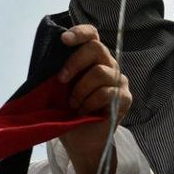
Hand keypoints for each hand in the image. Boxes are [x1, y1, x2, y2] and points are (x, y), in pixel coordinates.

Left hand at [57, 24, 131, 173]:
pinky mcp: (125, 98)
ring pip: (101, 73)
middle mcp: (109, 65)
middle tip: (61, 81)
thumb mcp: (58, 88)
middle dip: (75, 63)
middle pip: (97, 49)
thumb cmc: (67, 112)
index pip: (92, 35)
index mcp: (92, 59)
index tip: (64, 39)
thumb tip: (48, 55)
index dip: (80, 33)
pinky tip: (83, 112)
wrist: (80, 140)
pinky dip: (89, 103)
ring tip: (73, 104)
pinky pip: (107, 93)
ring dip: (80, 90)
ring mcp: (119, 81)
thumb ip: (60, 70)